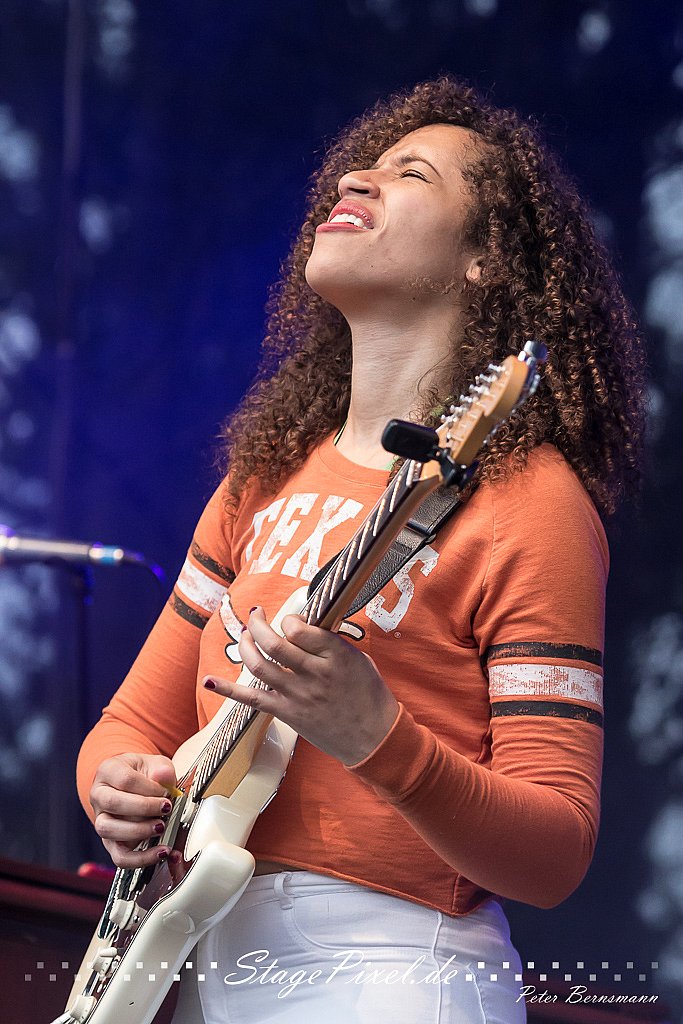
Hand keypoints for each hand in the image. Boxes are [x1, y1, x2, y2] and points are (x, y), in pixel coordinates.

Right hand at [90, 752, 176, 868]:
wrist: (137, 784)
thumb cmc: (144, 773)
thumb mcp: (155, 764)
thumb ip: (161, 770)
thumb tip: (163, 776)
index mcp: (108, 771)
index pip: (125, 780)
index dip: (149, 788)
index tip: (167, 792)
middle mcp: (99, 795)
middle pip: (112, 803)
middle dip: (144, 808)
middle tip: (166, 808)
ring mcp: (101, 820)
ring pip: (108, 829)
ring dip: (139, 831)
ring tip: (161, 827)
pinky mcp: (110, 842)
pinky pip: (119, 856)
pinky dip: (141, 858)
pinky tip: (161, 851)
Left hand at [204, 607, 398, 765]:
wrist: (374, 737)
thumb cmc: (369, 694)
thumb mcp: (358, 659)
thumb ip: (331, 643)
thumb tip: (305, 626)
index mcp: (336, 656)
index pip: (300, 629)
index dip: (288, 620)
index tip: (289, 621)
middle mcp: (314, 675)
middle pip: (275, 644)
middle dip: (258, 624)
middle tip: (255, 616)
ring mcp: (298, 696)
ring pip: (260, 666)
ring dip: (246, 646)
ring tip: (245, 635)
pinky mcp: (287, 713)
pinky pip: (252, 700)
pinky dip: (228, 689)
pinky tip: (210, 678)